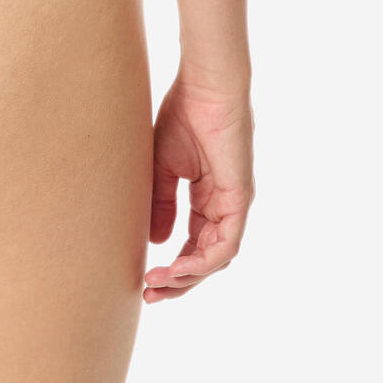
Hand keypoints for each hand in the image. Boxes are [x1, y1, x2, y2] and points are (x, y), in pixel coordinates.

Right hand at [143, 65, 254, 302]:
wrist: (204, 87)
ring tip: (158, 284)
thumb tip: (158, 241)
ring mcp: (233, 203)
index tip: (143, 279)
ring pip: (216, 257)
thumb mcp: (162, 167)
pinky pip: (226, 243)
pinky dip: (203, 261)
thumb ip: (161, 203)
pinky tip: (179, 269)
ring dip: (187, 276)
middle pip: (205, 257)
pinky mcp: (239, 198)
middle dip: (178, 281)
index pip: (193, 242)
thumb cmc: (183, 115)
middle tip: (149, 295)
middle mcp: (224, 205)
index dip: (171, 264)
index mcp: (207, 196)